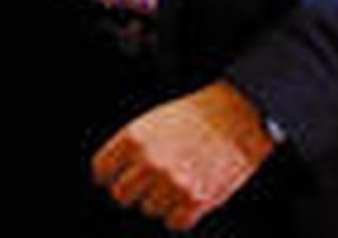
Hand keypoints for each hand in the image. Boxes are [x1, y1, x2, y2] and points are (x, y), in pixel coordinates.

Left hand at [91, 80, 275, 231]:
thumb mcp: (152, 119)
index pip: (101, 169)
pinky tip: (184, 200)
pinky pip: (175, 222)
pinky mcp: (196, 200)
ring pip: (148, 209)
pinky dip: (178, 215)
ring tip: (171, 185)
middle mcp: (150, 162)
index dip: (105, 175)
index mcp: (134, 138)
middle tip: (142, 185)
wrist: (236, 117)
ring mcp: (172, 183)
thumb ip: (131, 146)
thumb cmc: (197, 114)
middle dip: (130, 191)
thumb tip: (115, 170)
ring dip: (157, 201)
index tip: (108, 179)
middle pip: (121, 195)